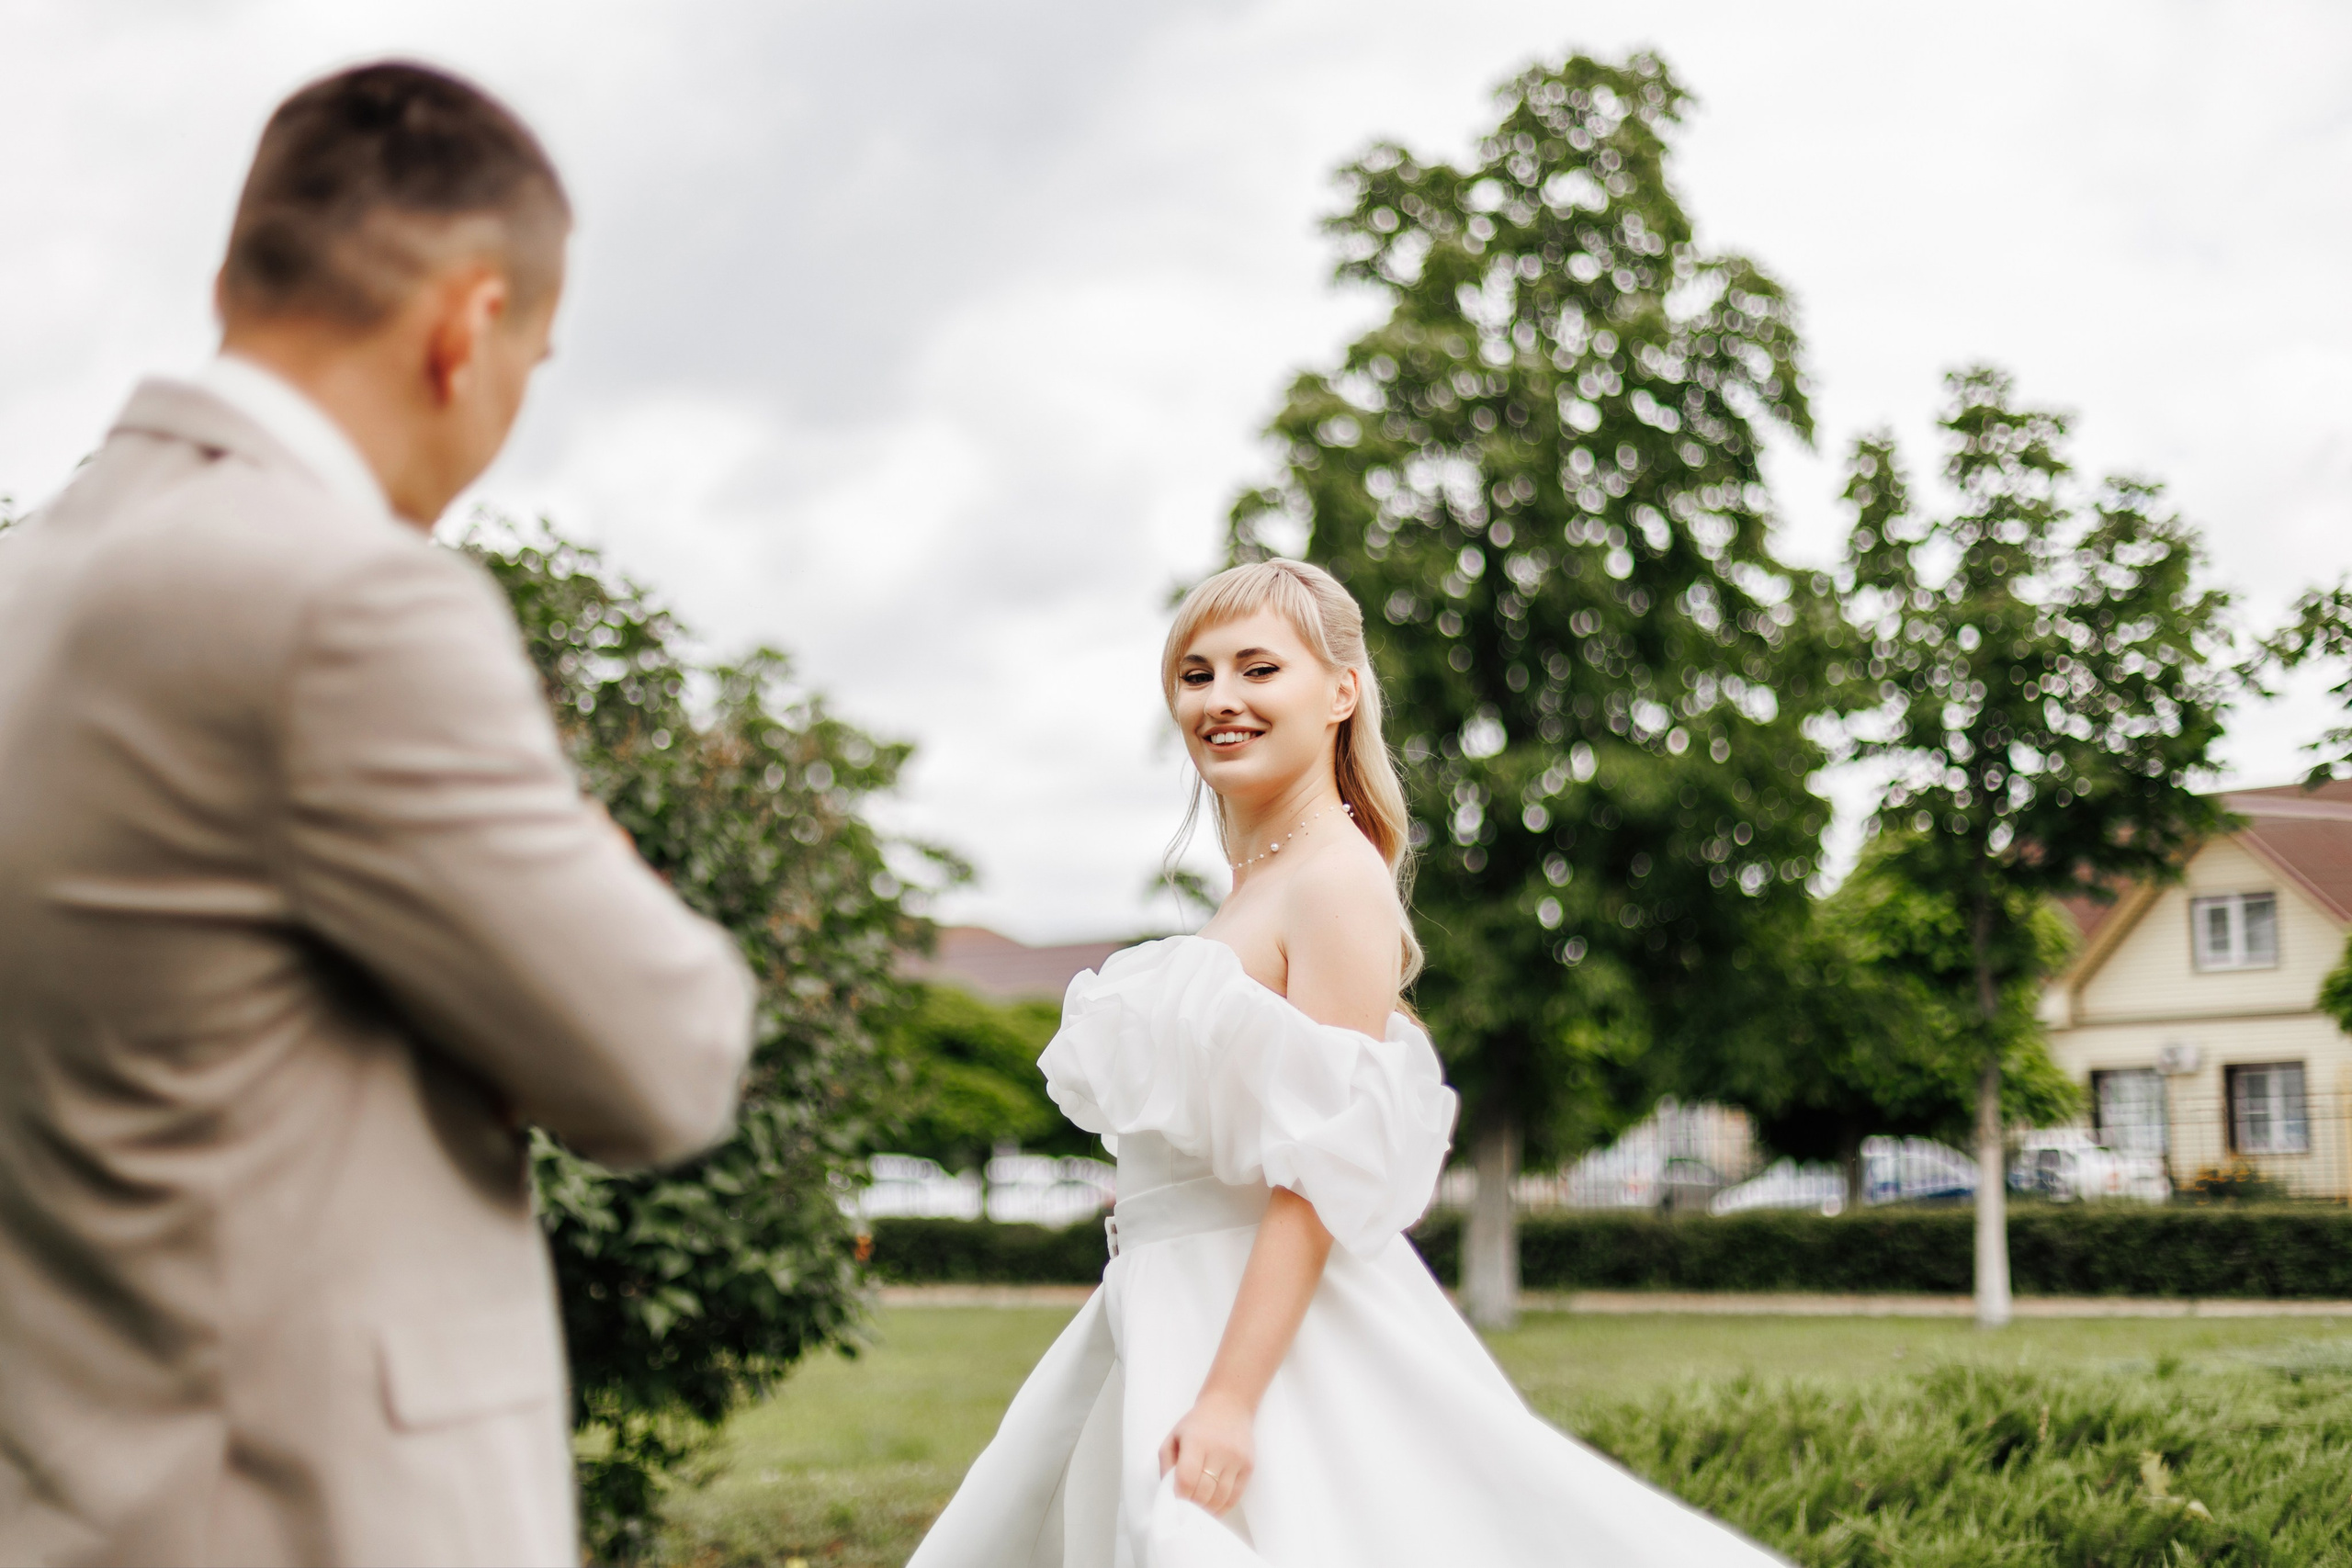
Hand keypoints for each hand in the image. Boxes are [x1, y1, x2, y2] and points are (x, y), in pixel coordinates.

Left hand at [1158, 1389, 1253, 1515]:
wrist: (1230, 1405)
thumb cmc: (1197, 1423)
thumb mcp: (1174, 1435)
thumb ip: (1166, 1463)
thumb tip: (1168, 1491)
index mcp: (1196, 1441)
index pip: (1187, 1478)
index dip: (1180, 1496)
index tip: (1175, 1503)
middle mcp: (1219, 1450)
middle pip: (1204, 1492)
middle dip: (1192, 1506)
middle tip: (1185, 1511)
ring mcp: (1236, 1459)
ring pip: (1220, 1497)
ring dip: (1207, 1510)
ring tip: (1198, 1512)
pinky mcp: (1248, 1466)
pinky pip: (1235, 1495)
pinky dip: (1222, 1507)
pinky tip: (1213, 1509)